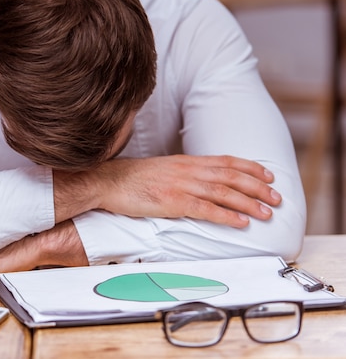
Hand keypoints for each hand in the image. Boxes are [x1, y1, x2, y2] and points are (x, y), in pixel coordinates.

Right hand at [55, 155, 280, 227]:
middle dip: (257, 186)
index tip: (268, 174)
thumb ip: (182, 173)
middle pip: (231, 176)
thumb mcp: (161, 170)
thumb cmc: (130, 179)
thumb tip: (199, 182)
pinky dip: (226, 215)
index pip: (225, 161)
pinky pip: (205, 209)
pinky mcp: (172, 202)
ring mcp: (180, 185)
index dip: (250, 168)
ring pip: (223, 192)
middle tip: (276, 197)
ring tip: (267, 212)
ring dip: (249, 202)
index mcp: (185, 162)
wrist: (107, 181)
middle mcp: (187, 170)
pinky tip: (240, 222)